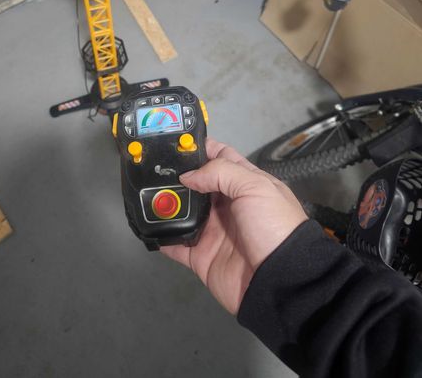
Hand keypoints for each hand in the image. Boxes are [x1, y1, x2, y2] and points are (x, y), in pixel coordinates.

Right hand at [161, 138, 307, 314]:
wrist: (279, 281)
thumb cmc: (272, 226)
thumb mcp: (255, 187)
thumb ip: (220, 173)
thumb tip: (187, 177)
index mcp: (245, 183)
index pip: (220, 157)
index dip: (200, 147)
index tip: (175, 141)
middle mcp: (226, 204)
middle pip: (196, 183)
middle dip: (176, 174)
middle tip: (150, 165)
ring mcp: (212, 230)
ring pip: (182, 211)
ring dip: (165, 203)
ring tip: (143, 191)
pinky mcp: (200, 256)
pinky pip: (175, 243)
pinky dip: (162, 236)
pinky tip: (147, 225)